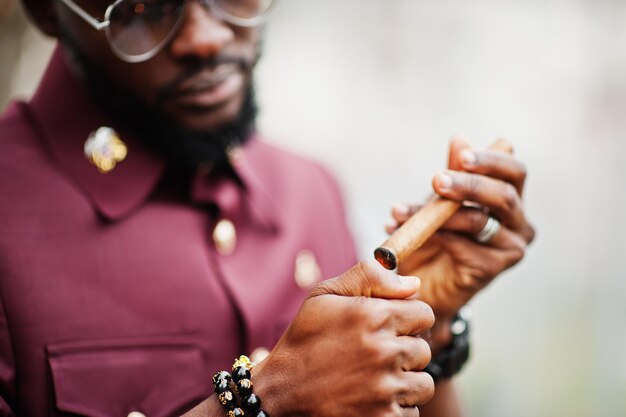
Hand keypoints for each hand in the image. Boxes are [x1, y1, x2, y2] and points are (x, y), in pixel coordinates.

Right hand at [251, 260, 434, 416]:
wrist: (280, 393)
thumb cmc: (303, 341)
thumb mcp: (325, 296)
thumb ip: (370, 277)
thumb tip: (414, 283)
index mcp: (374, 316)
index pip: (425, 314)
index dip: (408, 319)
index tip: (391, 327)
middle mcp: (385, 351)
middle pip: (424, 349)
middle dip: (404, 351)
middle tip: (374, 356)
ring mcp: (386, 388)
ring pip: (422, 383)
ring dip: (404, 381)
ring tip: (374, 379)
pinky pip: (411, 411)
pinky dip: (395, 408)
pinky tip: (370, 399)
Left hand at [386, 136, 534, 319]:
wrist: (422, 282)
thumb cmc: (436, 235)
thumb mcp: (440, 199)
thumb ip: (453, 171)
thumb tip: (460, 138)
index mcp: (511, 200)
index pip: (515, 172)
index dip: (492, 161)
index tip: (463, 156)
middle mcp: (519, 224)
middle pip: (505, 195)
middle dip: (469, 184)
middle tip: (436, 179)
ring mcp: (511, 248)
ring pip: (479, 220)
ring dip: (437, 212)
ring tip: (400, 211)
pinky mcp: (493, 269)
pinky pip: (464, 246)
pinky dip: (434, 236)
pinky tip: (404, 233)